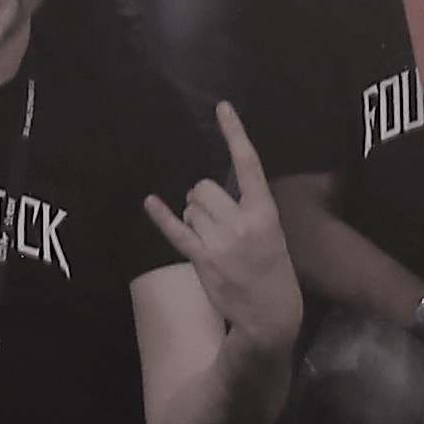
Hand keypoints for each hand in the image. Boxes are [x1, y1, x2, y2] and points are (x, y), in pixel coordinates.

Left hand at [145, 105, 305, 361]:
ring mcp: (221, 241)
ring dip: (193, 217)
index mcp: (265, 212)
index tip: (222, 107)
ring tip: (211, 240)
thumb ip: (248, 211)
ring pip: (190, 208)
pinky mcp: (202, 260)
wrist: (271, 316)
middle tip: (214, 220)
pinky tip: (150, 202)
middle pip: (204, 187)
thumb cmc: (273, 272)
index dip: (235, 133)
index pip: (248, 164)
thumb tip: (210, 194)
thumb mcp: (273, 234)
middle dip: (202, 199)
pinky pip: (176, 231)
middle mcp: (242, 222)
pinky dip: (161, 216)